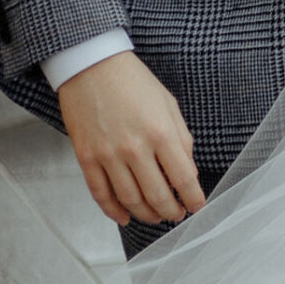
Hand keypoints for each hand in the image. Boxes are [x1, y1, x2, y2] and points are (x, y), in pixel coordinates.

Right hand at [57, 50, 205, 227]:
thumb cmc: (132, 81)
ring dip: (146, 215)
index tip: (198, 207)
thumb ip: (182, 139)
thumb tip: (187, 172)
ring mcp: (108, 155)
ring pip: (130, 200)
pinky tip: (125, 217)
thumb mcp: (168, 104)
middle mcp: (135, 148)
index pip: (183, 178)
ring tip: (155, 216)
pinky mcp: (86, 157)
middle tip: (177, 214)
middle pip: (157, 196)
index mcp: (160, 132)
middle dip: (171, 212)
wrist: (90, 65)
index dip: (194, 199)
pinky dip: (113, 211)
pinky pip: (100, 194)